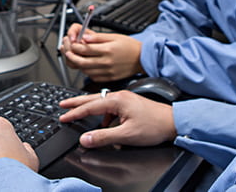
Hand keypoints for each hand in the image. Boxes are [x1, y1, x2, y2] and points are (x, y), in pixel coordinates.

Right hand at [59, 90, 175, 147]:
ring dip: (89, 108)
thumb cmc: (154, 126)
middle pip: (92, 98)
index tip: (64, 117)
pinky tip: (102, 123)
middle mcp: (120, 96)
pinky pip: (110, 107)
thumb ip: (103, 137)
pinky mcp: (130, 104)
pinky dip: (102, 113)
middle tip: (62, 105)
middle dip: (76, 102)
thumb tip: (86, 139)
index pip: (89, 106)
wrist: (173, 122)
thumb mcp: (126, 135)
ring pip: (101, 102)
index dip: (75, 113)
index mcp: (117, 100)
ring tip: (78, 114)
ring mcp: (125, 99)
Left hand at [60, 29, 143, 81]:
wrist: (142, 58)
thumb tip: (84, 37)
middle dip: (71, 56)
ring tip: (76, 57)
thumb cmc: (129, 47)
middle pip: (81, 62)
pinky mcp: (108, 79)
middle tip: (68, 51)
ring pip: (84, 70)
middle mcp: (106, 62)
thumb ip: (97, 37)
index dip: (74, 46)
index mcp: (107, 50)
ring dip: (77, 64)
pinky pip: (92, 77)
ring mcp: (106, 72)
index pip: (83, 49)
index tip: (72, 42)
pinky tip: (86, 65)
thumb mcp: (113, 36)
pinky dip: (86, 71)